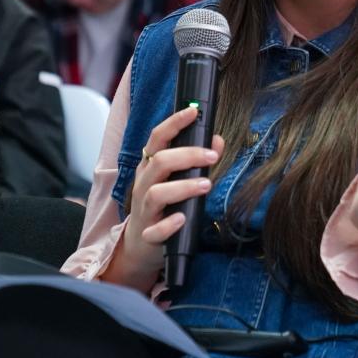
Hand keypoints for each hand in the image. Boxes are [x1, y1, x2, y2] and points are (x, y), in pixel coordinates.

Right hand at [108, 104, 223, 293]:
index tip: (194, 111)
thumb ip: (197, 161)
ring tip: (206, 185)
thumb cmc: (162, 208)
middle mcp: (144, 185)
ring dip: (182, 187)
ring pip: (156, 193)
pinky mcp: (148, 234)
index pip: (158, 138)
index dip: (174, 122)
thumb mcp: (177, 181)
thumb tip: (217, 141)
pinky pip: (155, 230)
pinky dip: (169, 224)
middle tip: (212, 157)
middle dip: (187, 155)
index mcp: (150, 167)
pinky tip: (183, 219)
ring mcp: (144, 210)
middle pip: (159, 162)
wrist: (141, 246)